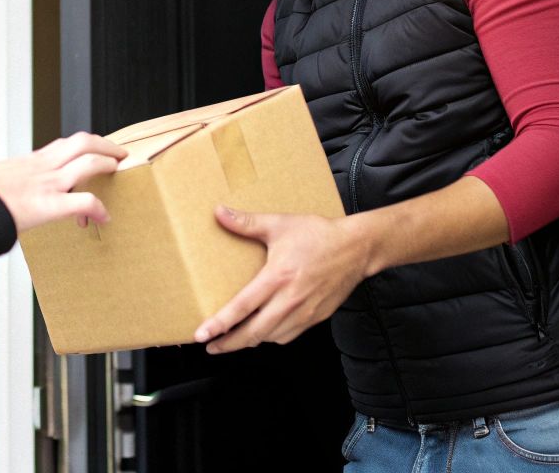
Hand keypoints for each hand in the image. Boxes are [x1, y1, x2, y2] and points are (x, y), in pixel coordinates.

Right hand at [0, 132, 126, 233]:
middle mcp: (41, 167)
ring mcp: (47, 183)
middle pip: (82, 141)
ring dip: (109, 164)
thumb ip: (5, 183)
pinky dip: (99, 208)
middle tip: (118, 153)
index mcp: (28, 162)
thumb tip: (1, 191)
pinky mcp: (49, 204)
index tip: (92, 151)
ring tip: (119, 172)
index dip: (82, 147)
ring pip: (89, 162)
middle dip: (105, 145)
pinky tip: (105, 217)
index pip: (62, 145)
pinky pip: (84, 201)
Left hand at [193, 206, 373, 352]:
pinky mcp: (316, 318)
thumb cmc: (319, 235)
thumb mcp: (280, 224)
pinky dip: (271, 338)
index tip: (201, 335)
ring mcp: (304, 313)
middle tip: (210, 347)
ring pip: (270, 338)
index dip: (220, 324)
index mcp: (277, 277)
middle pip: (253, 332)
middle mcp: (290, 300)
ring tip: (232, 341)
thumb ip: (247, 222)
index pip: (242, 307)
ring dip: (249, 342)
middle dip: (228, 344)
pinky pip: (287, 336)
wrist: (357, 249)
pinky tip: (262, 332)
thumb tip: (219, 212)